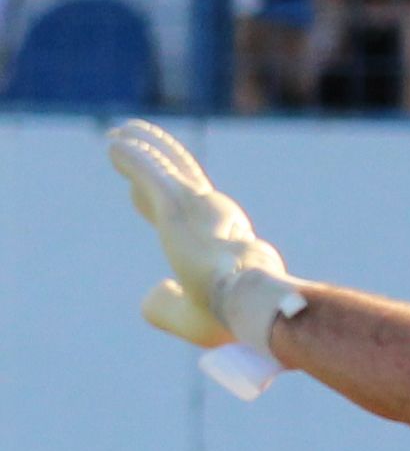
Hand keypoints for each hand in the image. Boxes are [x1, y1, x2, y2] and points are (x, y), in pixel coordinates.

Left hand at [106, 120, 301, 357]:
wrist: (253, 303)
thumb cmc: (232, 317)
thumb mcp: (191, 318)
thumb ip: (166, 305)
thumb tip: (152, 291)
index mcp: (221, 242)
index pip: (185, 215)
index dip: (156, 203)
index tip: (136, 195)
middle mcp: (213, 216)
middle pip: (181, 179)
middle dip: (158, 160)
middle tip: (131, 147)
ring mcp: (196, 206)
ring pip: (168, 164)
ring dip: (145, 145)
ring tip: (121, 132)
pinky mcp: (177, 204)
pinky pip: (149, 171)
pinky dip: (132, 157)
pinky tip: (114, 144)